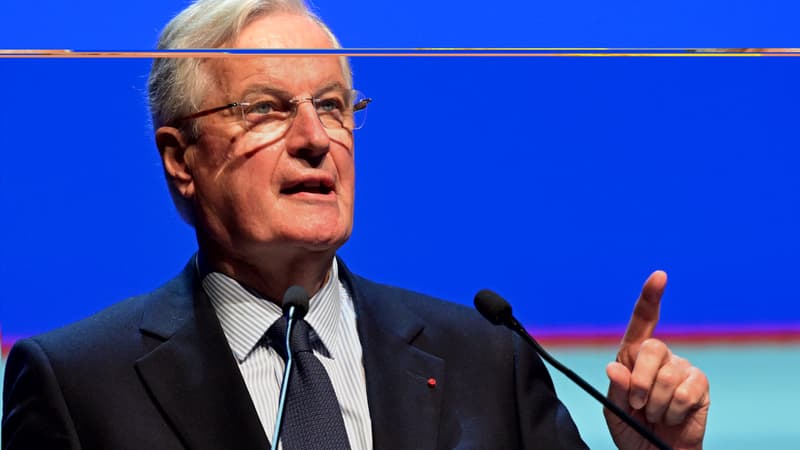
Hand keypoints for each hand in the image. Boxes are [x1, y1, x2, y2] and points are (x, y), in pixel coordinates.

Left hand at [604, 271, 709, 449]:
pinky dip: (674, 411)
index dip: (650, 297)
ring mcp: (682, 369)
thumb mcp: (614, 409)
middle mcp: (660, 357)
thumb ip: (614, 388)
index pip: (643, 321)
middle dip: (639, 382)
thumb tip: (615, 367)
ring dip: (656, 404)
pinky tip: (673, 418)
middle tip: (636, 405)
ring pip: (667, 377)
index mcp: (633, 355)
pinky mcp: (700, 385)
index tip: (659, 276)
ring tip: (655, 415)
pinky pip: (686, 393)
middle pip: (651, 349)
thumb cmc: (632, 429)